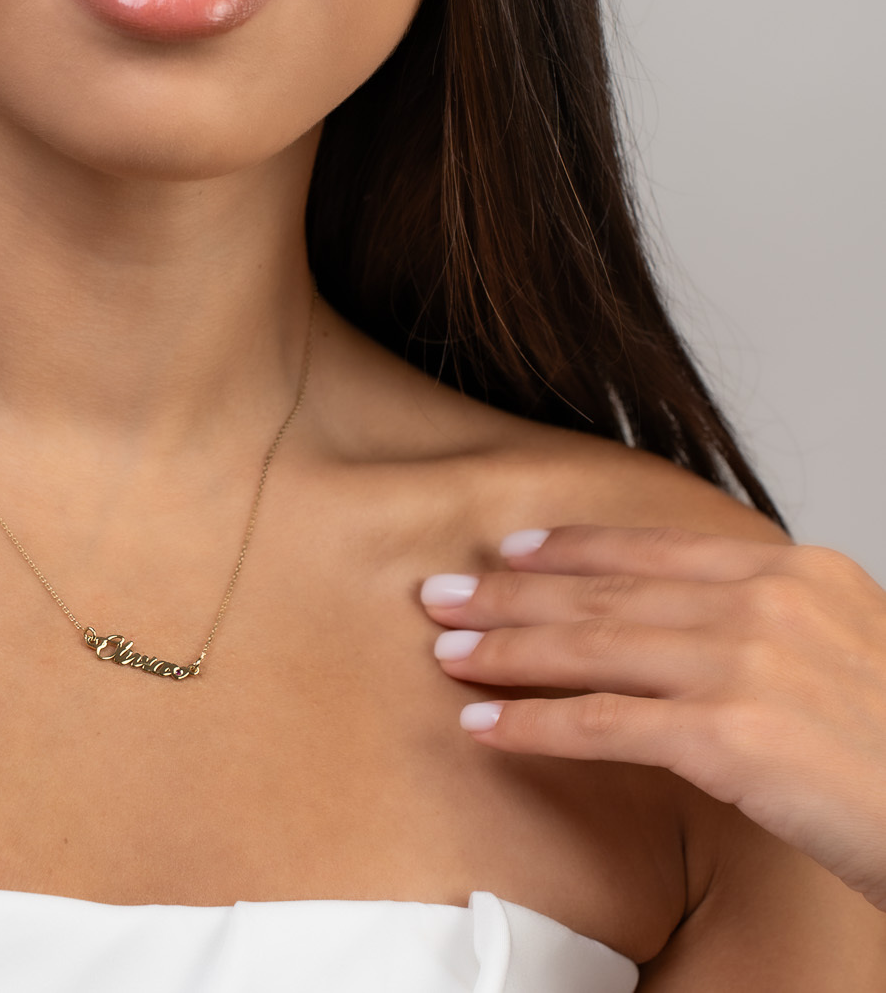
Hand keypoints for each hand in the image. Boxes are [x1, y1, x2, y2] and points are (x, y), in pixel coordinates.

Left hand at [420, 525, 885, 908]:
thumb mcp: (848, 645)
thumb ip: (769, 618)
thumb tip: (684, 616)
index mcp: (793, 572)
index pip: (654, 548)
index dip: (571, 547)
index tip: (510, 549)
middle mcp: (765, 603)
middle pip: (607, 592)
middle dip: (510, 595)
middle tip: (438, 594)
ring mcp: (748, 665)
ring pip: (592, 647)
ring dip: (505, 651)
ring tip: (445, 652)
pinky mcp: (732, 736)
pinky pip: (605, 723)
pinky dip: (534, 722)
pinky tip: (485, 725)